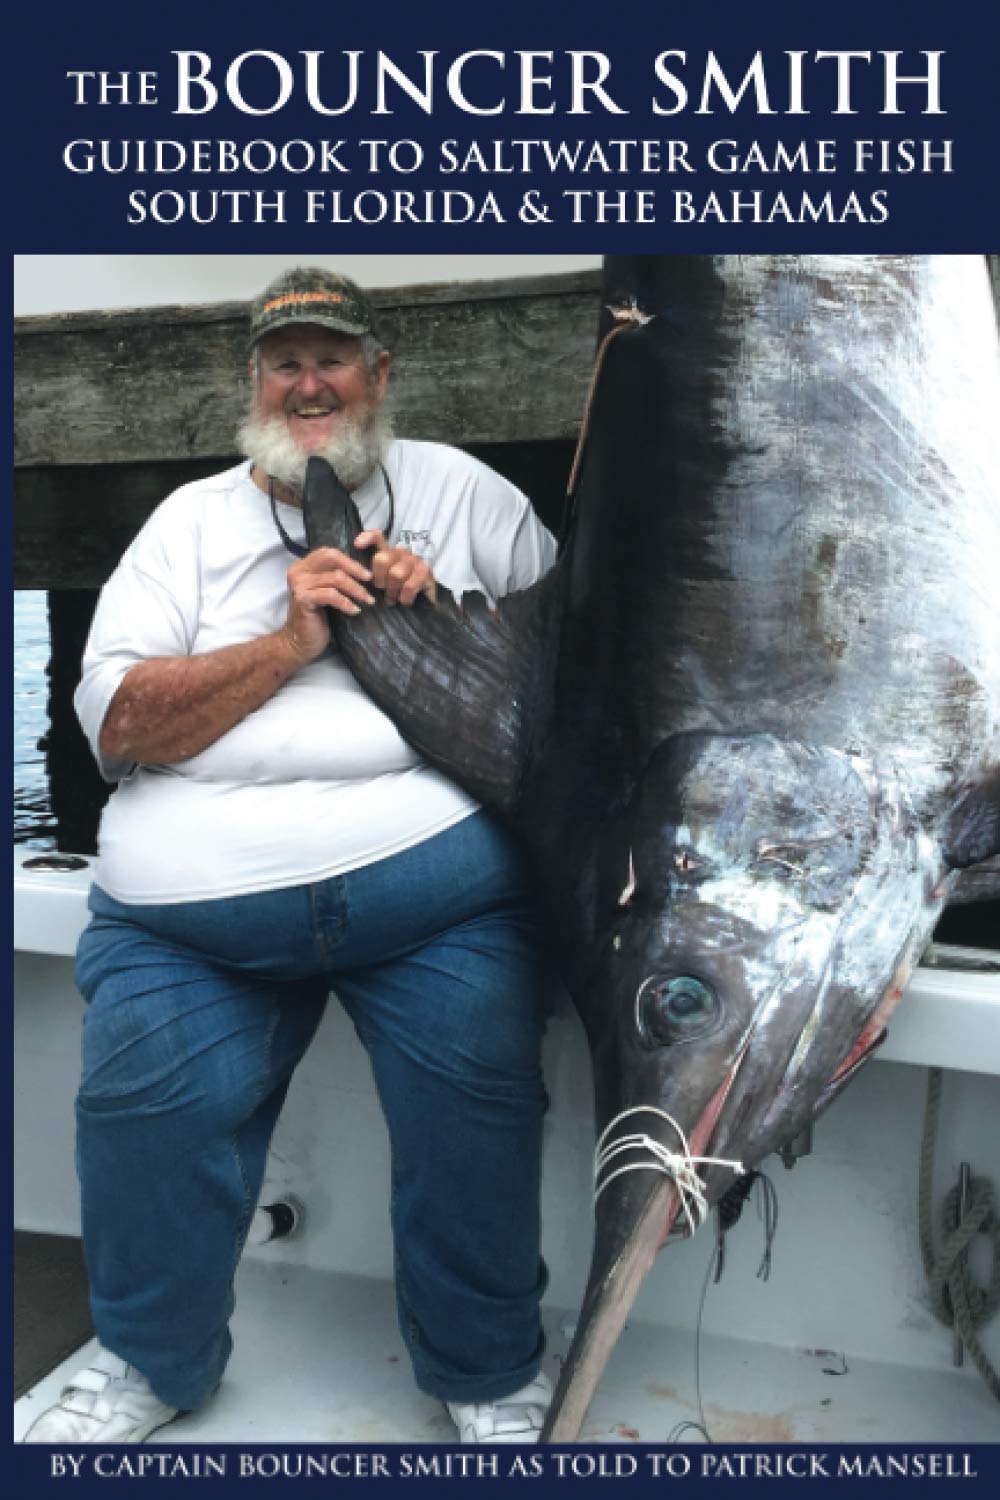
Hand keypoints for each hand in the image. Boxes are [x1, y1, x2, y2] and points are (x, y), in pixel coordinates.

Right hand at [282, 547, 375, 661]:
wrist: (300, 642)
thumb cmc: (318, 618)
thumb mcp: (326, 591)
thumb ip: (334, 576)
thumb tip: (362, 568)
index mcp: (303, 566)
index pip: (329, 553)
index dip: (350, 560)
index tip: (367, 573)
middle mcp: (298, 571)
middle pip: (331, 558)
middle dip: (354, 568)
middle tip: (370, 580)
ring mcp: (299, 584)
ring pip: (336, 578)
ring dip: (356, 589)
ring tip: (368, 600)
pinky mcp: (303, 598)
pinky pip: (331, 595)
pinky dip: (346, 602)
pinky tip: (355, 611)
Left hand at [357, 530, 436, 606]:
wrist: (426, 602)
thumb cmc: (400, 592)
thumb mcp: (383, 584)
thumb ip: (370, 576)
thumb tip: (355, 573)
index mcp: (388, 552)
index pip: (377, 537)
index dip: (367, 537)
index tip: (357, 545)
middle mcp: (401, 553)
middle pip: (382, 559)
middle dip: (379, 580)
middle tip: (382, 591)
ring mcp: (415, 560)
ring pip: (396, 573)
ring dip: (392, 591)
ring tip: (392, 599)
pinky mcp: (426, 571)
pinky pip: (410, 585)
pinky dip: (404, 597)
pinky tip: (404, 601)